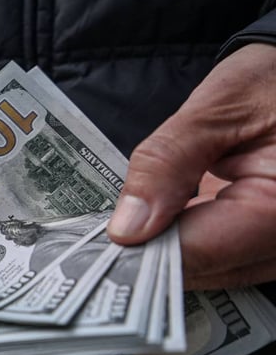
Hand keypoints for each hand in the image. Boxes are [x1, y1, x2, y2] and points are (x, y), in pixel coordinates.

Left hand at [107, 43, 275, 288]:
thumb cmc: (270, 82)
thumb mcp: (216, 109)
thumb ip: (168, 164)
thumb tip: (126, 229)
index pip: (205, 251)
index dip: (146, 253)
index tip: (98, 250)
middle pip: (212, 270)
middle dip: (153, 257)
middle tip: (96, 244)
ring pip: (219, 273)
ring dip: (170, 255)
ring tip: (124, 230)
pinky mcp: (273, 241)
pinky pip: (230, 259)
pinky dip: (192, 246)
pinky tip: (156, 229)